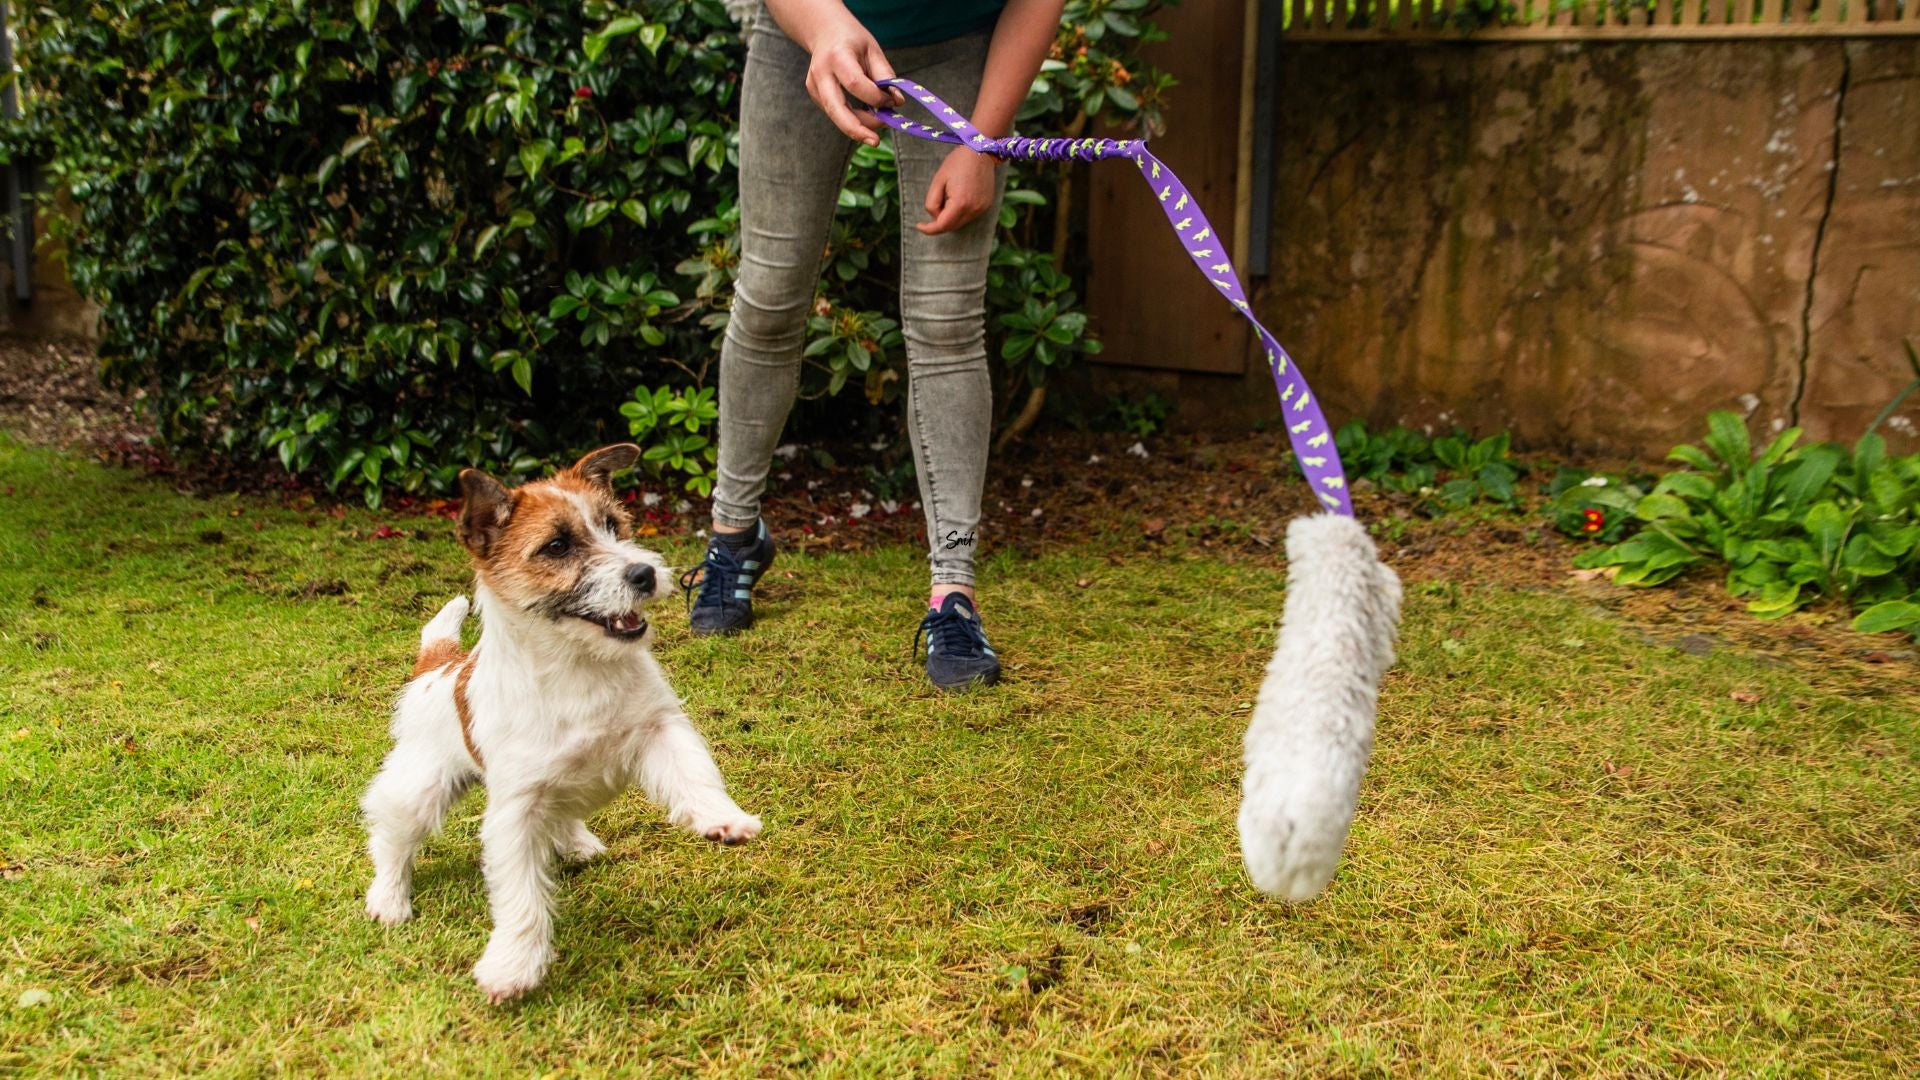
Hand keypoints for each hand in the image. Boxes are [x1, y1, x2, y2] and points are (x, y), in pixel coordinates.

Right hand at [802, 21, 902, 146]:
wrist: (824, 31)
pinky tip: (866, 115)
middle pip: (836, 109)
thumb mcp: (873, 50)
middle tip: (876, 141)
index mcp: (837, 57)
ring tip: (880, 123)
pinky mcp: (815, 95)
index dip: (876, 97)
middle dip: (857, 129)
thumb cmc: (852, 40)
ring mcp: (814, 86)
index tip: (892, 101)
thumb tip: (897, 102)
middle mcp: (820, 73)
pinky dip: (853, 118)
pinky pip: (836, 113)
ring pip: (836, 116)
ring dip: (859, 125)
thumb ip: (885, 75)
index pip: (855, 84)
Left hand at [917, 147, 998, 235]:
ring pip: (961, 222)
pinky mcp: (987, 205)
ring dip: (950, 217)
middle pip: (952, 227)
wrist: (980, 150)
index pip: (942, 226)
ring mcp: (982, 208)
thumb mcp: (938, 180)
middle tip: (934, 205)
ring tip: (948, 196)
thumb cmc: (957, 162)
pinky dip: (960, 212)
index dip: (929, 229)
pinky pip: (970, 215)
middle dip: (939, 221)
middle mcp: (974, 210)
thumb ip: (932, 202)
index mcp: (960, 204)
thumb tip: (934, 217)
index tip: (919, 225)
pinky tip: (959, 197)